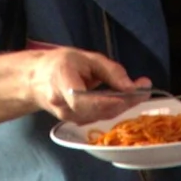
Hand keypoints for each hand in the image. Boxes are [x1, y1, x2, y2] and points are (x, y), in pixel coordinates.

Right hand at [26, 46, 146, 125]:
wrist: (36, 80)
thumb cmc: (60, 64)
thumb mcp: (86, 58)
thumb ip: (110, 71)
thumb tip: (132, 87)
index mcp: (61, 82)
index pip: (85, 100)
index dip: (111, 100)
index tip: (135, 91)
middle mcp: (62, 105)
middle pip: (98, 110)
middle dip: (125, 101)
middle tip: (144, 89)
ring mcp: (67, 117)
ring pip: (101, 116)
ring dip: (122, 106)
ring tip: (138, 92)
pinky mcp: (74, 122)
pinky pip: (98, 117)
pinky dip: (113, 109)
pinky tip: (123, 99)